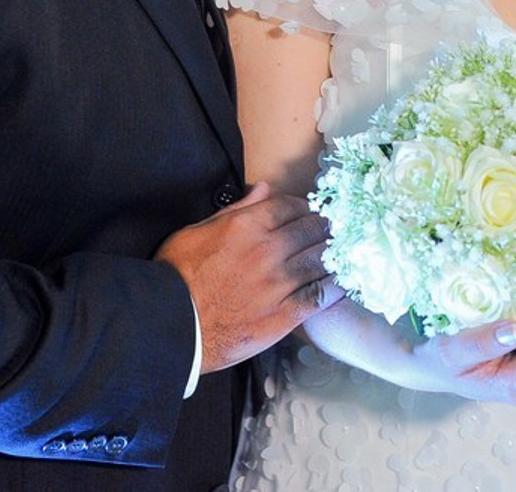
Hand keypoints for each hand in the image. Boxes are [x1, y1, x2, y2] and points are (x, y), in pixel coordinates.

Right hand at [155, 181, 341, 372]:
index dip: (304, 206)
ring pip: (319, 260)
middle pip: (310, 230)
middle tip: (337, 226)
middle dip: (325, 225)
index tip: (311, 210)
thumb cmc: (176, 277)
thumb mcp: (196, 230)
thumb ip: (235, 209)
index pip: (289, 206)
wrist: (170, 326)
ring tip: (346, 249)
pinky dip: (334, 286)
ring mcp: (277, 284)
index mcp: (246, 226)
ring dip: (335, 252)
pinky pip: (318, 296)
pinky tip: (344, 280)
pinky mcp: (282, 316)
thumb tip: (264, 189)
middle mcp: (267, 251)